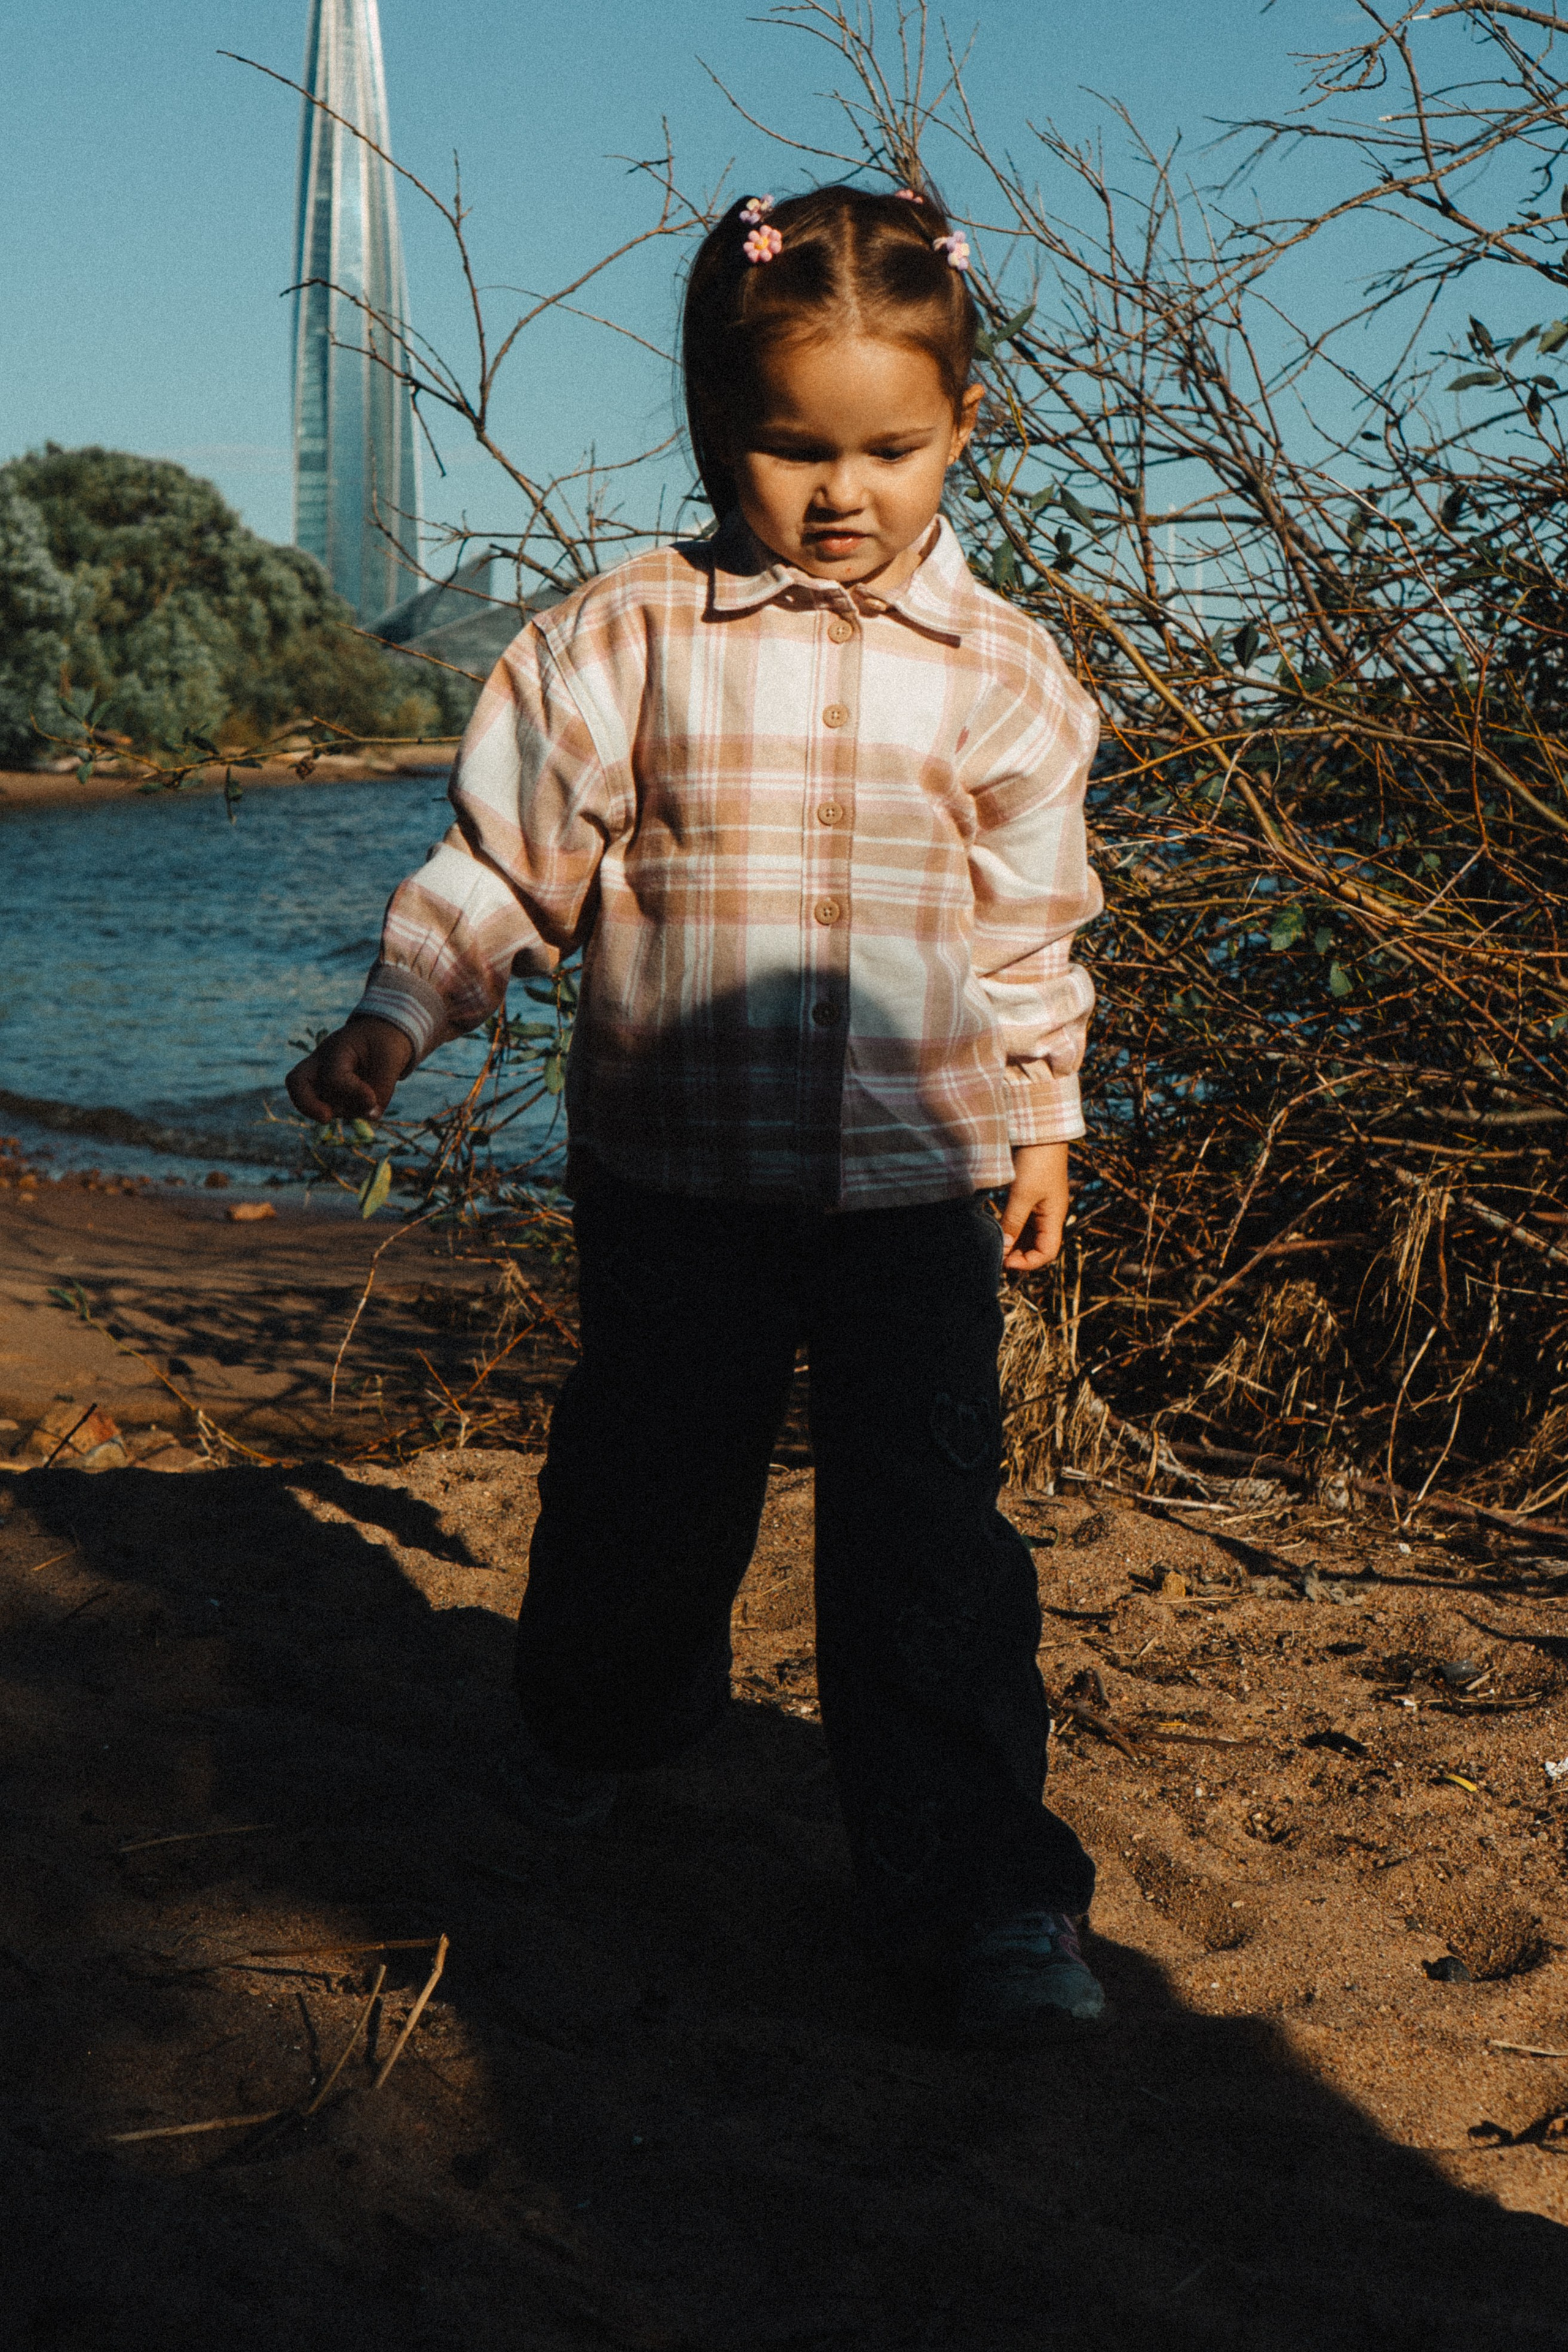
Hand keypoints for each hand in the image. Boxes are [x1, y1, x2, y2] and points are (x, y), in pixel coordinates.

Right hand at [286, 1016, 414, 1123]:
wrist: (379, 1037)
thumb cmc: (383, 1043)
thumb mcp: (391, 1059)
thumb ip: (383, 1088)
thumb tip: (370, 1116)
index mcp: (335, 1049)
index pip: (334, 1078)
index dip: (354, 1092)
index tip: (372, 1099)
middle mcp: (321, 1065)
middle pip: (296, 1085)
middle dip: (306, 1105)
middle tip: (326, 1118)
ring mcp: (321, 1081)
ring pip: (326, 1106)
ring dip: (349, 1108)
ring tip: (370, 1093)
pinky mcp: (329, 1095)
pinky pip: (337, 1111)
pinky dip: (352, 1110)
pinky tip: (365, 1098)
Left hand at [999, 1141, 1070, 1271]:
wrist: (1039, 1131)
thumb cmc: (1036, 1162)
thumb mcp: (1022, 1195)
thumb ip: (1013, 1223)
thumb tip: (1003, 1249)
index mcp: (1055, 1217)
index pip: (1047, 1253)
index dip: (1028, 1263)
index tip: (1006, 1262)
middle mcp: (1049, 1215)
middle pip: (1037, 1246)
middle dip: (1018, 1255)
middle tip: (995, 1256)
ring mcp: (1040, 1206)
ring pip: (1029, 1234)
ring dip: (1013, 1243)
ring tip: (994, 1246)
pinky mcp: (1030, 1196)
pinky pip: (1022, 1220)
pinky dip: (1011, 1228)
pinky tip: (996, 1229)